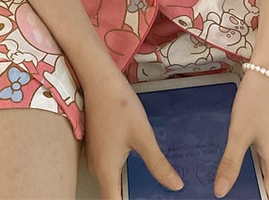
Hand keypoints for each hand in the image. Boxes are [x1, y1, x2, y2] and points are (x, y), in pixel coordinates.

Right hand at [81, 71, 184, 199]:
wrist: (99, 80)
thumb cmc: (119, 106)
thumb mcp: (143, 136)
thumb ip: (158, 164)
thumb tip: (175, 186)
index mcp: (106, 170)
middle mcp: (95, 167)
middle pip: (111, 193)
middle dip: (127, 196)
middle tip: (151, 193)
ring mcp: (93, 155)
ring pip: (109, 178)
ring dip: (123, 182)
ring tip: (144, 183)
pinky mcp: (94, 144)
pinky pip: (106, 164)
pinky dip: (119, 167)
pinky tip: (132, 157)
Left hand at [214, 71, 268, 199]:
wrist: (268, 70)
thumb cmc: (256, 101)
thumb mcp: (239, 133)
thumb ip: (231, 164)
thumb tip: (220, 192)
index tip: (235, 199)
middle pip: (268, 188)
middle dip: (248, 192)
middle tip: (222, 189)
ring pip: (265, 173)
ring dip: (248, 178)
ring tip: (223, 179)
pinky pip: (264, 160)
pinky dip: (250, 164)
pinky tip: (232, 161)